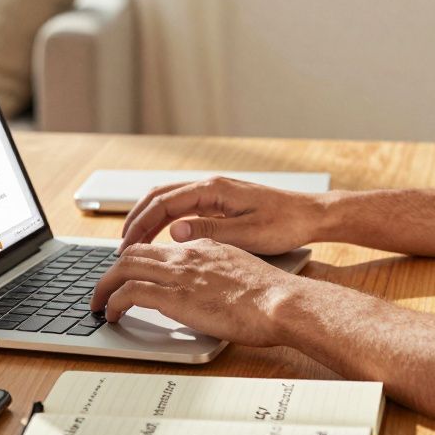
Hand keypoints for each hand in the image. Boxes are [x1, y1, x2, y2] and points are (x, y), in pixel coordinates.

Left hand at [91, 239, 302, 345]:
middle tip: (104, 286)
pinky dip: (113, 302)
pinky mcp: (172, 296)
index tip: (133, 274)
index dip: (140, 260)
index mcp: (204, 246)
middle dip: (112, 269)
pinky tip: (112, 314)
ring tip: (98, 303)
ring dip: (104, 286)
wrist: (279, 301)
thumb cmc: (271, 294)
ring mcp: (178, 273)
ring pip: (123, 268)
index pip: (161, 248)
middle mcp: (186, 254)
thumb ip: (220, 271)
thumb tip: (211, 286)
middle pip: (134, 252)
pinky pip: (129, 294)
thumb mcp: (242, 270)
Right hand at [118, 176, 331, 254]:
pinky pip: (183, 208)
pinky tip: (160, 240)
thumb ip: (209, 231)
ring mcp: (215, 194)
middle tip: (121, 247)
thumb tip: (174, 231)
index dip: (140, 224)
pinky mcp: (221, 204)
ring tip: (134, 244)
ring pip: (169, 201)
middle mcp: (211, 187)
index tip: (126, 245)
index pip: (164, 202)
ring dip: (148, 220)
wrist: (313, 215)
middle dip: (136, 220)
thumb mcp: (248, 233)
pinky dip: (165, 221)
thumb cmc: (286, 224)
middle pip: (160, 197)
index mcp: (214, 189)